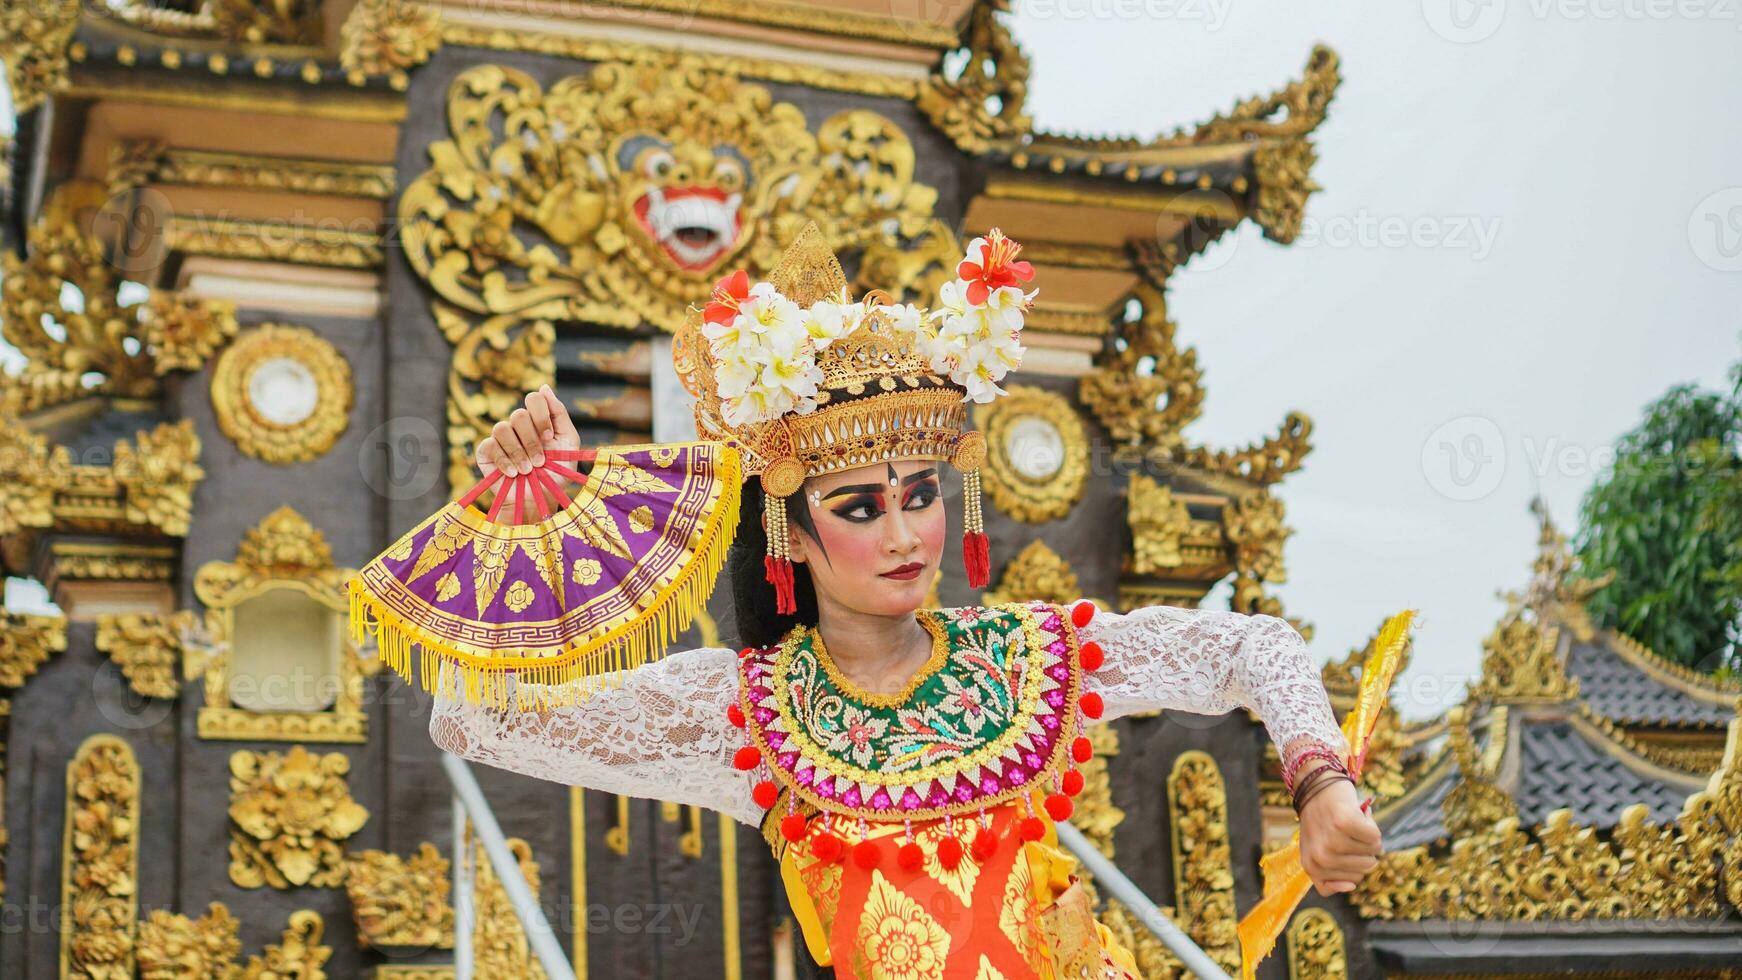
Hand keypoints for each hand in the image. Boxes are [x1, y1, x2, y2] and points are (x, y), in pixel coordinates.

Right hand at [474, 384, 579, 477]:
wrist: (539, 500)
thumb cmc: (556, 473)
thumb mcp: (567, 443)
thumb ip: (559, 413)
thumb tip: (544, 387)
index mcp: (537, 419)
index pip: (534, 399)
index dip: (541, 417)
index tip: (549, 438)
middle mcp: (517, 425)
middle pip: (518, 415)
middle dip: (531, 441)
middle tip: (540, 461)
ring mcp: (500, 437)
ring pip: (502, 428)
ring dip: (518, 452)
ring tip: (527, 471)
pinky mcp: (486, 452)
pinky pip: (490, 445)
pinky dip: (504, 461)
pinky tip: (513, 474)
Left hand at [1296, 776, 1382, 896]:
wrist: (1315, 785)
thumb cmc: (1322, 821)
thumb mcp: (1319, 853)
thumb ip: (1330, 878)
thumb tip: (1351, 887)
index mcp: (1312, 867)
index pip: (1351, 883)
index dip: (1354, 864)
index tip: (1340, 847)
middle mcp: (1320, 857)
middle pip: (1365, 869)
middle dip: (1361, 849)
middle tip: (1344, 832)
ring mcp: (1332, 840)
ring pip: (1373, 852)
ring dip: (1367, 836)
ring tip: (1349, 822)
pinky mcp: (1345, 822)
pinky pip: (1375, 836)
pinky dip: (1371, 823)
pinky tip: (1356, 814)